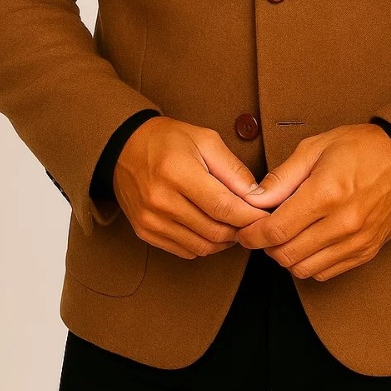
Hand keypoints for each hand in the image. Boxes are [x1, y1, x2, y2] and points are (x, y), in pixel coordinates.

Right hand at [113, 117, 270, 258]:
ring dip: (225, 240)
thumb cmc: (169, 140)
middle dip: (241, 229)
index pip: (223, 207)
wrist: (125, 148)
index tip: (265, 216)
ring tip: (235, 224)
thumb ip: (233, 170)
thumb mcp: (205, 140)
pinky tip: (212, 228)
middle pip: (215, 230)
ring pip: (203, 246)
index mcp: (177, 172)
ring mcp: (151, 220)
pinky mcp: (145, 232)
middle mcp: (160, 200)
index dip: (250, 216)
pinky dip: (205, 244)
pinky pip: (186, 250)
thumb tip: (258, 197)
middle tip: (253, 220)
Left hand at [234, 123, 390, 281]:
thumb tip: (254, 199)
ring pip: (304, 269)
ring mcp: (356, 241)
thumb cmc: (360, 148)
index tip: (244, 231)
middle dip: (265, 246)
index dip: (252, 235)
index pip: (276, 230)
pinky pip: (326, 272)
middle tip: (261, 231)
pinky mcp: (367, 251)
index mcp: (326, 193)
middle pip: (286, 254)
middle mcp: (342, 223)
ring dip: (286, 257)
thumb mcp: (316, 148)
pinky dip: (309, 264)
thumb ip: (282, 177)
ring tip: (285, 237)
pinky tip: (307, 244)